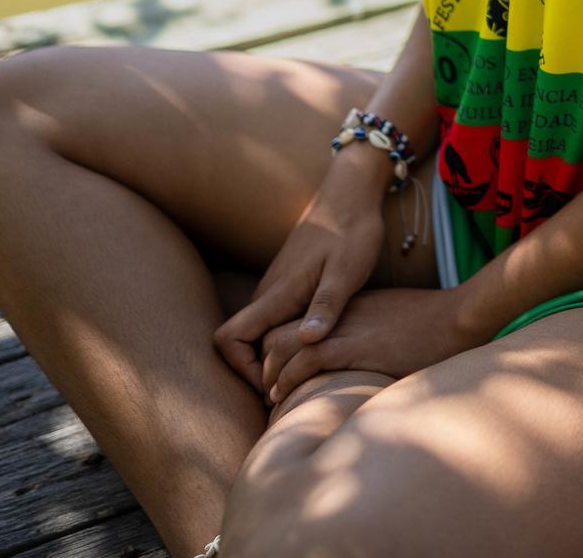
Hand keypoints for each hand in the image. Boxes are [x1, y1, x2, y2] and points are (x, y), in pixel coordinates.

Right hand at [213, 155, 385, 394]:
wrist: (350, 195)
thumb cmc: (352, 231)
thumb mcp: (347, 271)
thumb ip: (327, 306)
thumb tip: (305, 341)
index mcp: (277, 294)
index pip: (230, 339)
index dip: (241, 368)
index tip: (275, 381)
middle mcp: (269, 293)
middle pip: (240, 344)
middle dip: (260, 371)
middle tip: (297, 387)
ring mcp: (277, 288)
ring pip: (258, 334)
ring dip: (273, 357)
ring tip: (309, 372)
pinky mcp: (290, 285)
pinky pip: (274, 321)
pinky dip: (285, 341)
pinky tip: (317, 347)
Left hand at [257, 286, 481, 403]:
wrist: (457, 317)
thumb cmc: (434, 325)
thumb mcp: (393, 322)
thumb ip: (371, 333)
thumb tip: (365, 355)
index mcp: (347, 307)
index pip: (296, 322)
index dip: (281, 347)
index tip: (281, 370)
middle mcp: (339, 314)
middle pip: (280, 330)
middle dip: (267, 360)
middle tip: (270, 387)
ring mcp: (345, 328)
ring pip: (284, 345)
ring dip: (271, 372)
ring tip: (272, 396)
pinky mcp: (355, 346)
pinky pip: (307, 360)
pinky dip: (288, 378)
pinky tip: (283, 396)